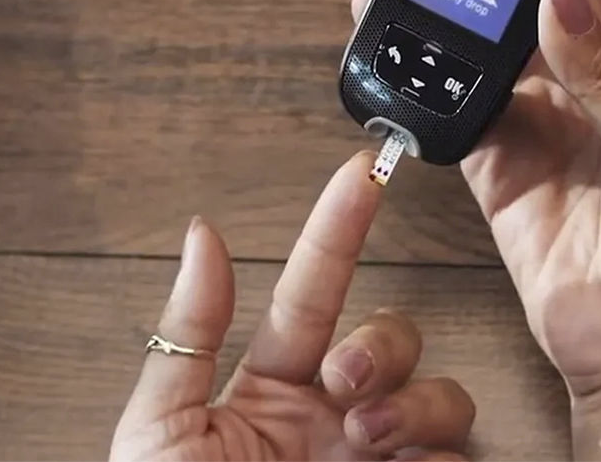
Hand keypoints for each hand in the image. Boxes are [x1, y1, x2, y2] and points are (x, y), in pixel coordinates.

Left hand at [111, 153, 473, 460]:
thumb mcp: (158, 434)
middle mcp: (334, 421)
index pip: (315, 289)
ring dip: (414, 408)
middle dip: (383, 345)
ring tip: (365, 443)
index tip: (364, 166)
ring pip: (441, 397)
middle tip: (344, 384)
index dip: (340, 224)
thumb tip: (203, 234)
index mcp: (271, 391)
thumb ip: (190, 333)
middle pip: (396, 340)